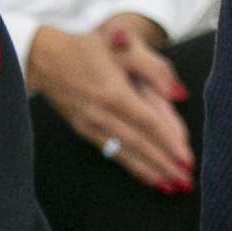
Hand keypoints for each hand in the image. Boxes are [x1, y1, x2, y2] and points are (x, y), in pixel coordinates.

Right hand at [28, 20, 193, 190]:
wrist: (44, 57)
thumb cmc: (88, 47)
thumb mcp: (123, 44)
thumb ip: (154, 67)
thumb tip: (179, 94)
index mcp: (113, 92)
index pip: (149, 123)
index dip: (170, 143)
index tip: (187, 160)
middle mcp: (100, 113)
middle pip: (139, 144)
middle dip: (164, 165)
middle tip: (186, 182)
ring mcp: (89, 124)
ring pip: (125, 153)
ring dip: (150, 172)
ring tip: (172, 186)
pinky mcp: (82, 130)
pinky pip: (110, 152)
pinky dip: (130, 166)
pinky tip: (145, 176)